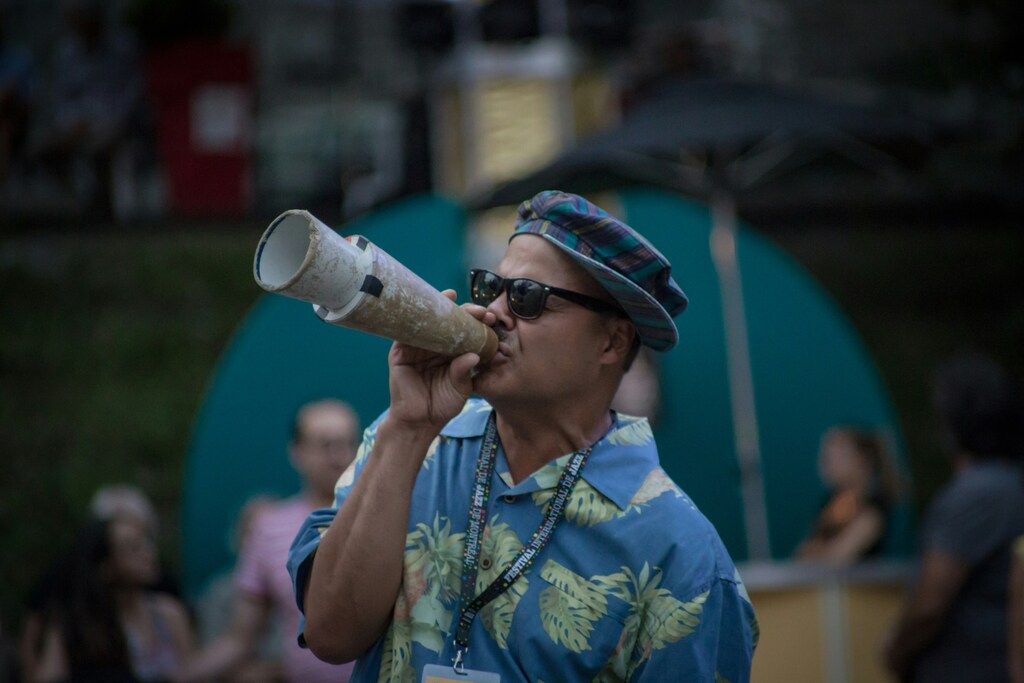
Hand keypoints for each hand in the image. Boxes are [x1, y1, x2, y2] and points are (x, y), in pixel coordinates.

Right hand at [385, 290, 495, 432]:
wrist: (419, 422)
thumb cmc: (442, 405)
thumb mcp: (461, 388)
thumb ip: (464, 371)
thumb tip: (474, 355)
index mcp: (451, 352)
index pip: (464, 331)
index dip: (477, 322)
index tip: (491, 318)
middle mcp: (434, 346)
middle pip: (448, 321)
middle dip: (464, 312)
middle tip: (480, 310)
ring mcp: (417, 347)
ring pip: (429, 322)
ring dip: (441, 309)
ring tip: (453, 298)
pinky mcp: (400, 352)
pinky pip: (406, 332)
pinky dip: (415, 319)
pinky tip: (425, 310)